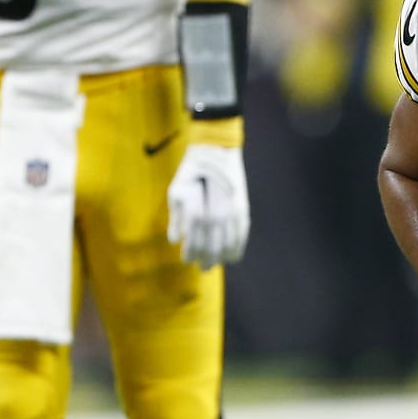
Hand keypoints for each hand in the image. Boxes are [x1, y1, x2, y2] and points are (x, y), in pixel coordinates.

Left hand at [166, 142, 249, 268]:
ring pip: (229, 241)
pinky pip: (242, 232)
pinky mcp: (242, 207)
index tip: (187, 260)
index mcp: (198, 208)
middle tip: (203, 268)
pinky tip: (233, 255)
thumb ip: (176, 217)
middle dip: (208, 259)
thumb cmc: (191, 171)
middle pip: (213, 244)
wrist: (216, 150)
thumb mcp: (175, 190)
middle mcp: (217, 212)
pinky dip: (238, 246)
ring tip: (217, 263)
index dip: (191, 252)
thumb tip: (175, 240)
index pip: (194, 239)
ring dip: (223, 256)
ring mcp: (232, 210)